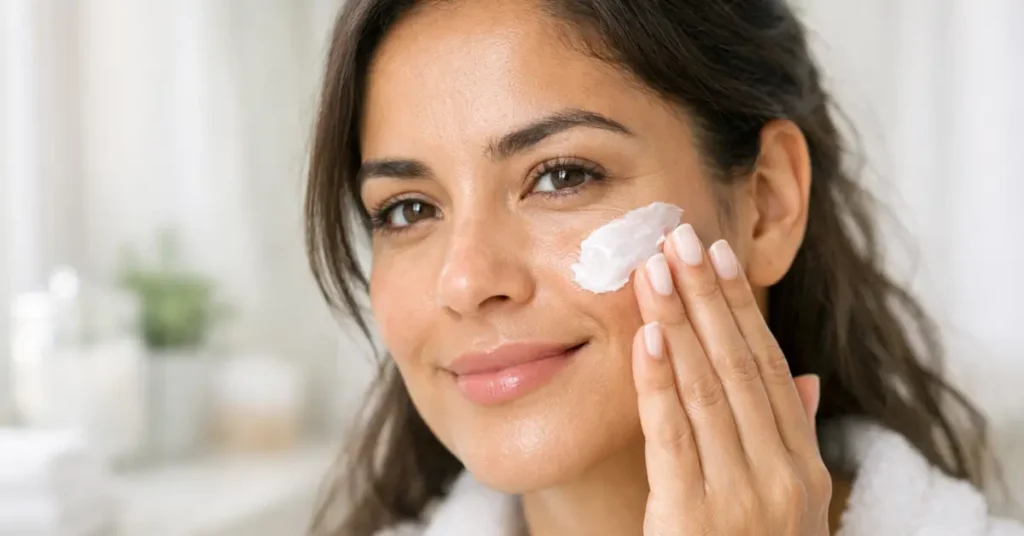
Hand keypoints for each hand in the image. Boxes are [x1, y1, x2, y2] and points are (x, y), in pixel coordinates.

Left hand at [631, 223, 831, 535]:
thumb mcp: (789, 505)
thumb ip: (794, 439)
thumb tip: (808, 379)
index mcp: (803, 468)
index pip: (770, 368)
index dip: (741, 309)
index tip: (718, 256)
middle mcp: (781, 476)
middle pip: (741, 366)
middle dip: (708, 297)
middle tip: (680, 235)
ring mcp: (742, 498)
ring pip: (708, 389)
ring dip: (682, 321)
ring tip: (655, 267)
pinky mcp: (694, 519)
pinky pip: (674, 436)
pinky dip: (661, 381)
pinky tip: (648, 335)